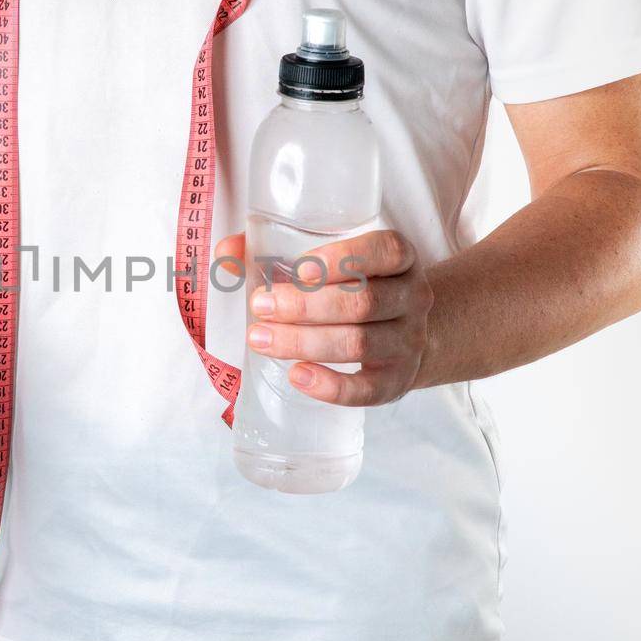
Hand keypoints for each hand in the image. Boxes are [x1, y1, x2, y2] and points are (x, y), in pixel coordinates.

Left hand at [216, 229, 432, 406]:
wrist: (407, 334)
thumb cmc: (354, 289)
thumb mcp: (333, 263)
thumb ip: (276, 250)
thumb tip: (227, 251)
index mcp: (399, 259)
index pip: (385, 251)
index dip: (342, 259)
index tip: (298, 269)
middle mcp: (412, 298)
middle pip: (362, 302)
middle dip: (305, 306)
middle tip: (260, 307)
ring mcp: (407, 342)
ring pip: (358, 344)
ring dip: (304, 342)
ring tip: (259, 339)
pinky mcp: (395, 381)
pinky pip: (365, 390)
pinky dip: (330, 386)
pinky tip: (297, 376)